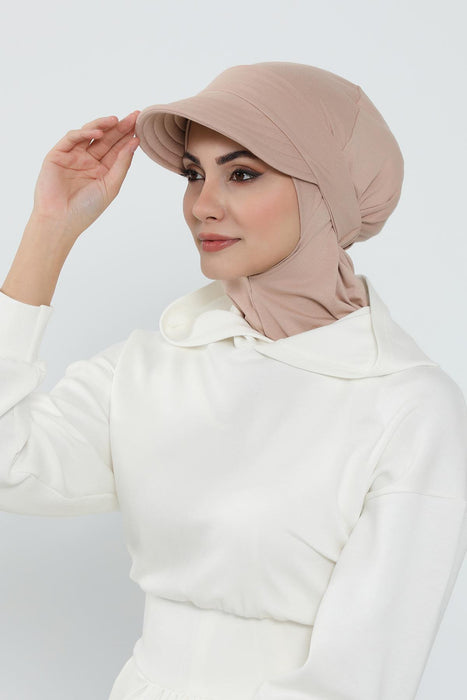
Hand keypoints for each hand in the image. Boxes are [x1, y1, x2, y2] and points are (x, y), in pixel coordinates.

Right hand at [31, 111, 140, 238]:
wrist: (61, 220)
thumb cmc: (87, 209)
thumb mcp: (111, 185)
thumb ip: (122, 164)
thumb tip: (135, 142)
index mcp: (102, 170)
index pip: (117, 149)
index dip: (128, 137)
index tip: (141, 125)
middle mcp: (88, 161)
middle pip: (106, 139)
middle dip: (119, 127)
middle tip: (134, 115)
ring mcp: (73, 156)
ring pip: (89, 134)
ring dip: (103, 125)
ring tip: (117, 120)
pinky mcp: (58, 154)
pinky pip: (72, 138)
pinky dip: (85, 132)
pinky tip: (98, 133)